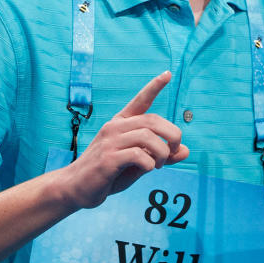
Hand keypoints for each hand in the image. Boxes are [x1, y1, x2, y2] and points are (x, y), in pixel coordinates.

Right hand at [58, 71, 189, 209]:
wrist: (76, 189)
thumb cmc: (108, 174)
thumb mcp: (138, 164)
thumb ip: (160, 156)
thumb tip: (187, 151)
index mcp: (120, 124)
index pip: (140, 101)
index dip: (154, 87)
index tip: (168, 73)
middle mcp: (114, 127)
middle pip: (152, 120)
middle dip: (172, 134)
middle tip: (175, 151)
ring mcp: (109, 142)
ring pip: (148, 136)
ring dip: (162, 152)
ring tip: (158, 165)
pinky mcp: (107, 159)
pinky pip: (138, 155)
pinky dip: (150, 163)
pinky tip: (147, 169)